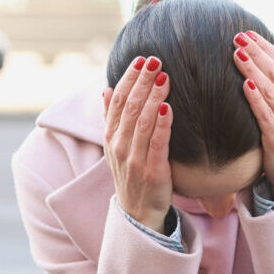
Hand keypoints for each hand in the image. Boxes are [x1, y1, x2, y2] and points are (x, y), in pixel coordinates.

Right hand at [102, 56, 173, 232]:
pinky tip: (168, 107)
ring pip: (142, 121)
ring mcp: (133, 159)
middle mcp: (119, 145)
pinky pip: (156, 143)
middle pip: (129, 106)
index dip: (129, 79)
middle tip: (156, 60)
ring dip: (153, 96)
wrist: (138, 214)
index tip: (141, 59)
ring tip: (165, 76)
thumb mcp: (117, 147)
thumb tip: (106, 89)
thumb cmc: (133, 176)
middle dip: (142, 82)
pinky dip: (161, 124)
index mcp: (111, 137)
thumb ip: (112, 118)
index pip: (117, 101)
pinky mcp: (151, 171)